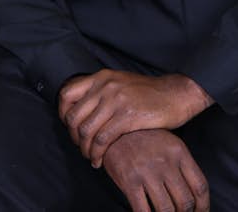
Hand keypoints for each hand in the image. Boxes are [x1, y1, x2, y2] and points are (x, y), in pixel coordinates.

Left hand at [59, 70, 212, 167]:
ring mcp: (116, 100)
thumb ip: (101, 92)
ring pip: (86, 131)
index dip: (63, 115)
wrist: (174, 94)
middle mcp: (105, 86)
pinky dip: (97, 154)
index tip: (71, 128)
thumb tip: (82, 110)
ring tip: (92, 157)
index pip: (67, 94)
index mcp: (101, 77)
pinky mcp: (127, 116)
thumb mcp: (120, 83)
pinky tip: (100, 160)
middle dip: (74, 138)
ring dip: (85, 150)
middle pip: (73, 117)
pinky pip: (102, 140)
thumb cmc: (148, 93)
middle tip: (82, 147)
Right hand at [103, 129, 209, 211]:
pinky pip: (143, 211)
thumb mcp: (168, 143)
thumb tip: (193, 193)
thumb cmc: (145, 138)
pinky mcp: (130, 181)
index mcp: (179, 152)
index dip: (203, 207)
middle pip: (185, 202)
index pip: (200, 186)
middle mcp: (166, 163)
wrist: (115, 129)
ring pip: (166, 210)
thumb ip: (182, 165)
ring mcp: (148, 172)